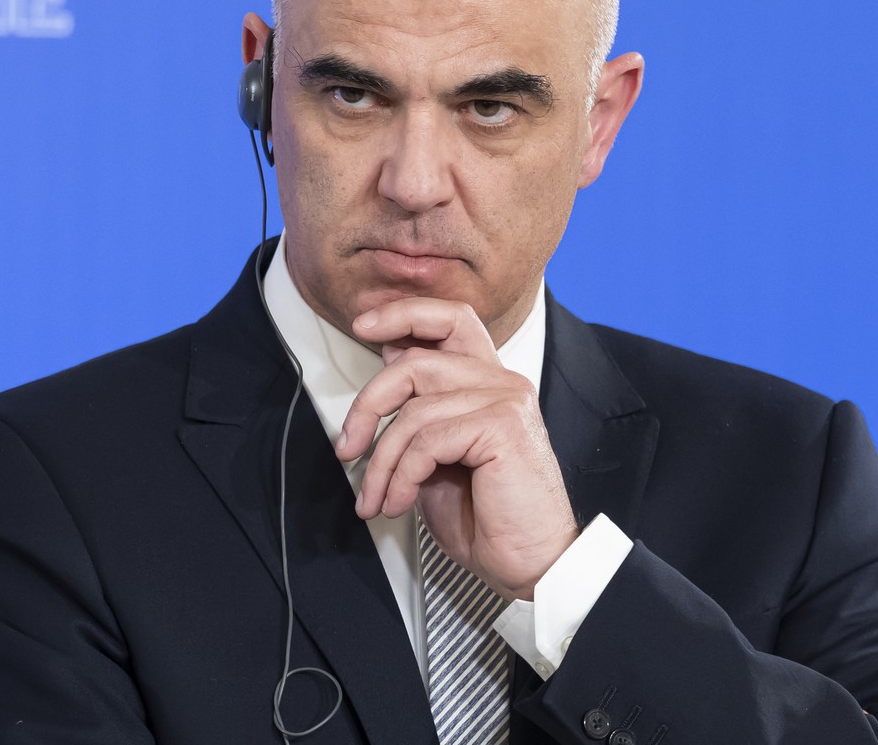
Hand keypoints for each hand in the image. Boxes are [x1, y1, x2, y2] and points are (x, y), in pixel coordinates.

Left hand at [333, 297, 578, 600]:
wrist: (530, 564)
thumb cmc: (486, 518)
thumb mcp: (435, 458)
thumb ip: (416, 414)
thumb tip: (382, 378)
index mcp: (487, 382)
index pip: (449, 318)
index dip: (403, 313)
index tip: (363, 326)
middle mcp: (500, 382)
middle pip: (414, 362)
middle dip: (367, 405)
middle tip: (347, 448)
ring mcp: (505, 399)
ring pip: (413, 410)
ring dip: (382, 462)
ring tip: (377, 498)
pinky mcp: (502, 425)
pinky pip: (427, 439)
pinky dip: (402, 476)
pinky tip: (399, 502)